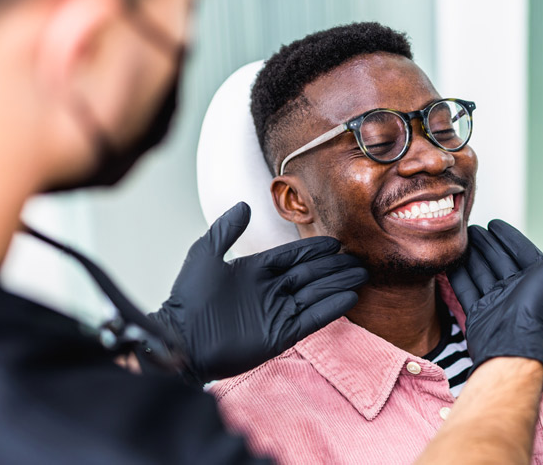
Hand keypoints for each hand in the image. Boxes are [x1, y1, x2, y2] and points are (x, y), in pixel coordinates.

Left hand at [153, 202, 367, 383]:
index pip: (291, 256)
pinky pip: (311, 319)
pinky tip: (350, 298)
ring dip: (338, 284)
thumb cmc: (188, 297)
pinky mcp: (280, 335)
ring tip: (361, 275)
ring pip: (315, 294)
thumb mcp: (205, 254)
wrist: (182, 338)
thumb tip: (245, 205)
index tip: (334, 242)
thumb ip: (225, 230)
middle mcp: (269, 291)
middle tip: (358, 260)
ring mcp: (276, 313)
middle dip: (333, 267)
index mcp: (254, 271)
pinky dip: (331, 308)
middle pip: (309, 274)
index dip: (313, 249)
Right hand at [447, 220, 542, 386]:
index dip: (508, 236)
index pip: (520, 250)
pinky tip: (450, 262)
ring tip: (460, 240)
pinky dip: (458, 275)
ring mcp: (496, 301)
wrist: (511, 345)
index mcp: (535, 279)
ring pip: (481, 271)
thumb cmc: (536, 308)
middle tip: (470, 228)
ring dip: (471, 255)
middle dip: (486, 243)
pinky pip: (466, 288)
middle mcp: (516, 289)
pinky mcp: (478, 312)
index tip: (494, 223)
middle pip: (498, 259)